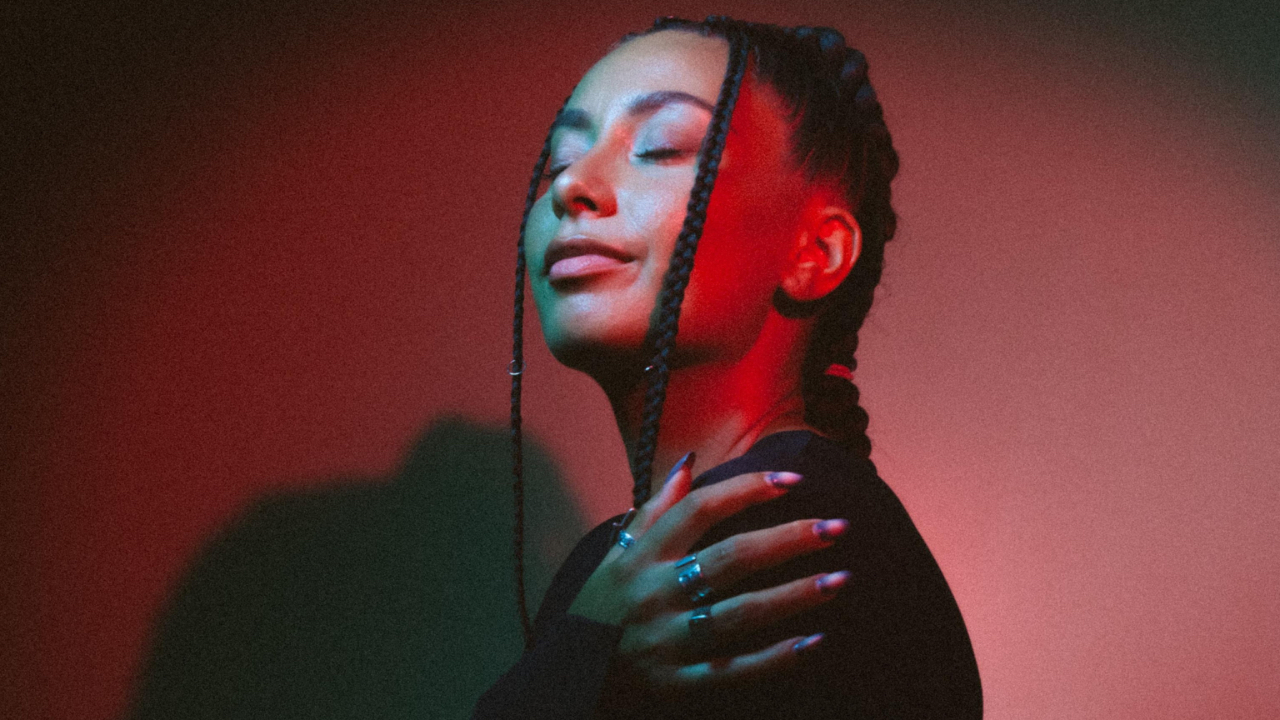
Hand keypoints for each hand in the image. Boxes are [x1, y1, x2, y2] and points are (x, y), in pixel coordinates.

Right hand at [566, 453, 849, 690]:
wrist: (565, 677)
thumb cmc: (601, 606)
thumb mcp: (617, 553)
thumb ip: (656, 508)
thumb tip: (690, 462)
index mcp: (642, 556)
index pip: (700, 510)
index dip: (748, 490)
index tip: (794, 481)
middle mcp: (655, 594)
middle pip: (730, 558)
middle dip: (788, 540)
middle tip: (838, 526)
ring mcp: (667, 641)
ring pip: (738, 614)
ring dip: (793, 596)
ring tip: (841, 578)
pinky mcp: (677, 683)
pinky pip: (733, 670)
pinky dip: (774, 659)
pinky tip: (814, 641)